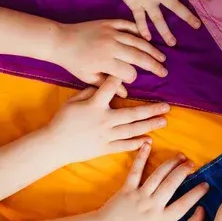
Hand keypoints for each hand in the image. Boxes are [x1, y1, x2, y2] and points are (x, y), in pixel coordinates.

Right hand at [40, 76, 170, 164]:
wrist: (54, 145)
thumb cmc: (62, 120)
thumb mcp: (72, 101)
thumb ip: (89, 92)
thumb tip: (103, 84)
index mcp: (95, 106)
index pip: (110, 88)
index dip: (120, 79)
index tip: (133, 73)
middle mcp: (104, 120)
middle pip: (132, 114)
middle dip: (151, 109)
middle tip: (167, 106)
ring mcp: (106, 136)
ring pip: (132, 130)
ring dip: (149, 125)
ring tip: (163, 121)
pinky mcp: (105, 148)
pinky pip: (124, 146)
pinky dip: (136, 143)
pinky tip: (148, 140)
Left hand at [52, 19, 166, 85]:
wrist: (60, 40)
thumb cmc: (73, 62)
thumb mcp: (88, 77)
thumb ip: (107, 86)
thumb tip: (126, 95)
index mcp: (105, 61)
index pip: (128, 72)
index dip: (132, 78)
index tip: (133, 80)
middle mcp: (111, 45)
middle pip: (139, 56)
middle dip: (153, 65)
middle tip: (164, 71)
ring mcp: (111, 32)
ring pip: (137, 41)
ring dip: (151, 49)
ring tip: (162, 56)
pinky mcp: (108, 22)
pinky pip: (128, 25)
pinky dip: (138, 31)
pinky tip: (147, 37)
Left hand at [94, 142, 206, 220]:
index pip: (183, 205)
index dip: (196, 194)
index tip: (206, 185)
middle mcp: (153, 205)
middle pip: (173, 185)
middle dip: (184, 172)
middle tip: (193, 164)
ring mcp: (140, 195)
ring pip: (159, 176)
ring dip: (170, 164)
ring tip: (180, 156)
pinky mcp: (127, 189)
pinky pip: (136, 170)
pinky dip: (142, 157)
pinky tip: (148, 145)